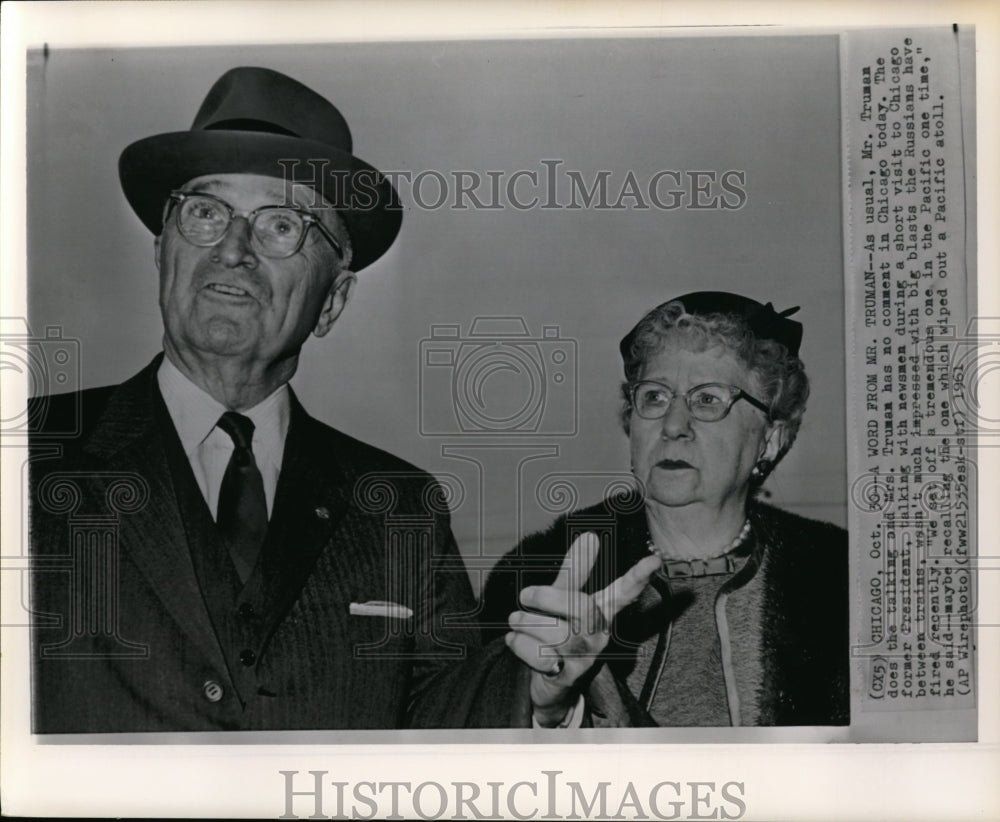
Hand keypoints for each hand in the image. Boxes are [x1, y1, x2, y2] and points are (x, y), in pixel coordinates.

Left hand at [504, 532, 661, 725]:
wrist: (545, 683)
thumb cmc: (556, 631)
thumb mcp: (562, 599)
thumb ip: (575, 570)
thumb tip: (591, 535)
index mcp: (601, 610)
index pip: (624, 591)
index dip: (638, 577)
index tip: (654, 559)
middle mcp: (600, 633)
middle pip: (582, 608)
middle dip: (547, 598)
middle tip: (524, 595)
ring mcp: (586, 657)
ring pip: (553, 632)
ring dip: (525, 623)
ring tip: (517, 621)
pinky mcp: (568, 676)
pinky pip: (539, 655)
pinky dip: (519, 644)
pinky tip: (515, 641)